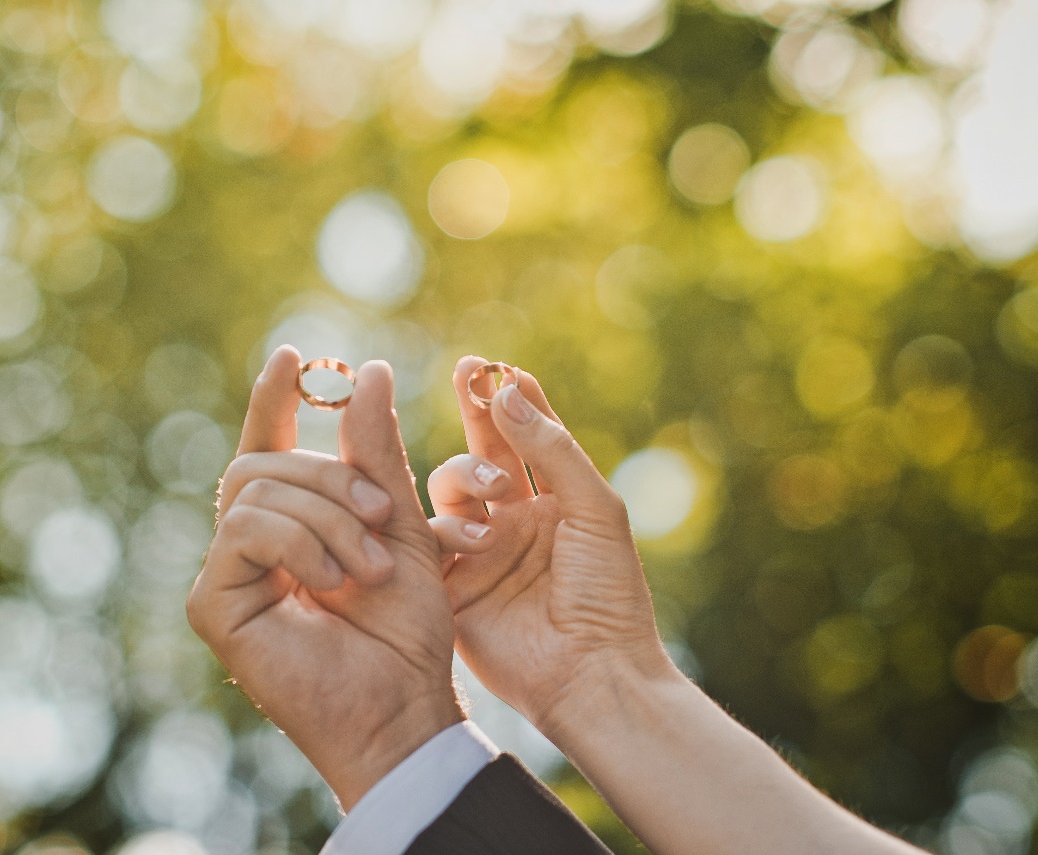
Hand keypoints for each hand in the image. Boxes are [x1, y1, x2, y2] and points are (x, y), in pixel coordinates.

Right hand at [187, 346, 465, 808]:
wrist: (406, 701)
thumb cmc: (409, 627)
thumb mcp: (400, 522)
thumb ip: (377, 453)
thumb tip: (369, 370)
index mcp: (296, 523)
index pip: (272, 446)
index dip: (275, 399)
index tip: (293, 356)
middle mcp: (253, 544)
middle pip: (265, 462)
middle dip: (331, 476)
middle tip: (380, 516)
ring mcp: (228, 573)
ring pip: (257, 488)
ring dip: (327, 516)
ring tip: (367, 566)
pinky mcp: (213, 603)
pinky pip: (244, 530)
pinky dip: (299, 543)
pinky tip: (330, 581)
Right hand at [426, 357, 677, 735]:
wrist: (591, 673)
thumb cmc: (608, 593)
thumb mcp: (595, 509)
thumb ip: (551, 449)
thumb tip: (510, 390)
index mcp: (554, 503)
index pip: (527, 437)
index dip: (510, 399)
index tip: (496, 365)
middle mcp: (512, 522)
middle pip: (482, 452)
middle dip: (475, 411)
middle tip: (468, 373)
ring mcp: (478, 554)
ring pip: (449, 490)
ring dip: (468, 476)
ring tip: (498, 493)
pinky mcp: (450, 587)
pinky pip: (429, 541)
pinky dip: (444, 528)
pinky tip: (473, 536)